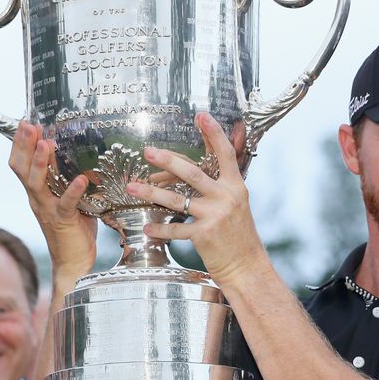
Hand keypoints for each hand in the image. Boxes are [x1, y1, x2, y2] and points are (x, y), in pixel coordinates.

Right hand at [7, 122, 96, 280]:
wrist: (74, 261)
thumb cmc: (75, 228)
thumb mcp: (70, 198)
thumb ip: (68, 180)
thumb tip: (79, 157)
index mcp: (37, 192)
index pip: (21, 164)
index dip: (21, 144)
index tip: (27, 123)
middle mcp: (37, 198)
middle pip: (22, 169)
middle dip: (24, 145)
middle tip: (29, 125)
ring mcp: (47, 210)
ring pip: (36, 183)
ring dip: (40, 162)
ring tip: (46, 144)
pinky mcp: (62, 221)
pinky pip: (65, 203)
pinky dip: (72, 190)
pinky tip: (80, 179)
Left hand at [125, 114, 264, 282]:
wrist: (246, 265)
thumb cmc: (237, 234)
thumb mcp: (235, 204)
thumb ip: (219, 186)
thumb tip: (192, 169)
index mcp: (235, 186)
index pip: (225, 154)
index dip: (214, 133)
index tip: (201, 115)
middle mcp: (226, 197)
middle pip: (193, 173)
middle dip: (167, 160)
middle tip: (147, 151)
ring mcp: (215, 216)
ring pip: (176, 200)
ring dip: (151, 193)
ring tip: (132, 187)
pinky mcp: (204, 235)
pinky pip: (175, 230)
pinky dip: (159, 228)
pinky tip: (147, 226)